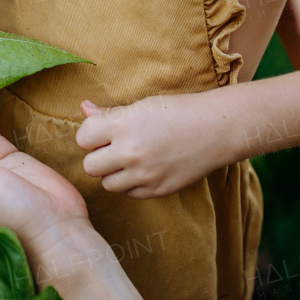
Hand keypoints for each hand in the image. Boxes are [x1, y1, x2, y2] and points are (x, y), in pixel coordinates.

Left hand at [76, 95, 225, 197]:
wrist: (216, 129)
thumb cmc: (178, 111)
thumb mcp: (142, 105)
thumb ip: (109, 113)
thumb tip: (83, 108)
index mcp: (123, 125)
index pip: (82, 139)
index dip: (89, 135)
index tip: (101, 132)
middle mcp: (131, 152)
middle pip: (89, 166)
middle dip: (98, 157)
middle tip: (113, 148)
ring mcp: (145, 174)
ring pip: (107, 184)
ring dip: (114, 173)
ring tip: (130, 159)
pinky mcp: (158, 190)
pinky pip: (130, 193)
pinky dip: (133, 184)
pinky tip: (147, 168)